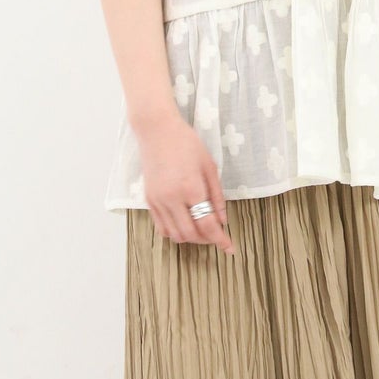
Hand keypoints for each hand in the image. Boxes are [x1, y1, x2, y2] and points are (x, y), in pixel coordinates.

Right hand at [135, 114, 235, 256]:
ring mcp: (158, 201)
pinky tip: (185, 224)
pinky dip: (175, 232)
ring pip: (175, 235)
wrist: (157, 131)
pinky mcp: (148, 200)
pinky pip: (162, 228)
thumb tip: (222, 220)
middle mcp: (172, 199)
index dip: (221, 240)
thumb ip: (217, 196)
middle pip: (191, 234)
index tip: (230, 248)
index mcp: (191, 188)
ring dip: (191, 237)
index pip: (208, 224)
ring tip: (202, 229)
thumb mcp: (209, 166)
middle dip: (206, 240)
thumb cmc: (187, 143)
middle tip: (217, 236)